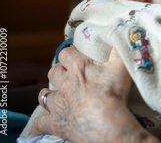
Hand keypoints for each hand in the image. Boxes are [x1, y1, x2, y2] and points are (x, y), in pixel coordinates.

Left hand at [30, 46, 160, 142]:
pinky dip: (39, 124)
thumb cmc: (114, 93)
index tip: (74, 53)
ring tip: (53, 94)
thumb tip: (120, 34)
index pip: (67, 54)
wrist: (107, 123)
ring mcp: (59, 105)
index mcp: (78, 68)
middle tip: (67, 73)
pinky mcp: (56, 123)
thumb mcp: (121, 65)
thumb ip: (119, 49)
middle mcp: (65, 84)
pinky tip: (38, 125)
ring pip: (45, 96)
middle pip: (54, 73)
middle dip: (58, 71)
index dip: (70, 53)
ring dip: (48, 94)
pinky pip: (41, 123)